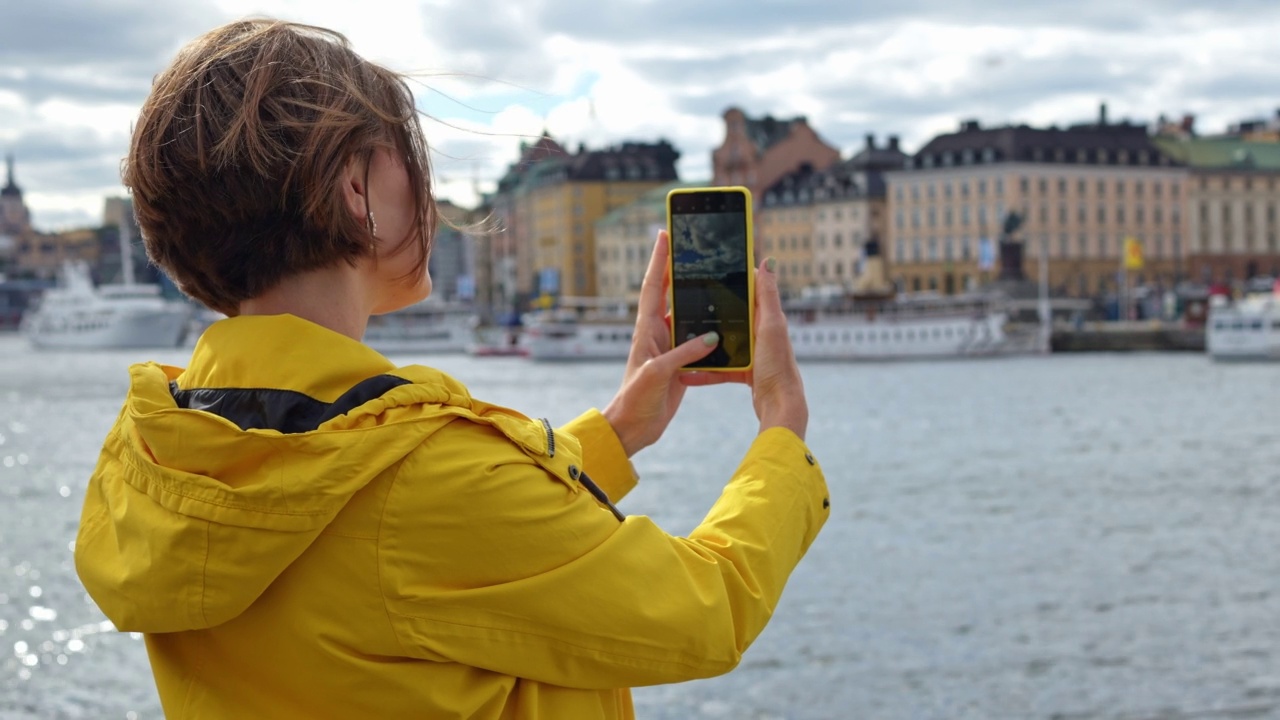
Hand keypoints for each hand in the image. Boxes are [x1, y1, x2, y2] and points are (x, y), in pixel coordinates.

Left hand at [602, 230, 718, 455]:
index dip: (658, 259)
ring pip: (684, 314)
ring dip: (695, 297)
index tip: (664, 233)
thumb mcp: (658, 374)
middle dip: (677, 268)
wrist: (631, 428)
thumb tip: (711, 338)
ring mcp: (667, 348)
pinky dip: (708, 329)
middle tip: (691, 246)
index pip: (652, 286)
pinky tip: (723, 322)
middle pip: (668, 293)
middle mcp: (656, 334)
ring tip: (712, 276)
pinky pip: (695, 339)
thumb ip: (683, 354)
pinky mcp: (679, 363)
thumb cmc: (635, 400)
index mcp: (646, 330)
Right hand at [681, 257, 807, 439]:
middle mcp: (762, 333)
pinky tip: (687, 375)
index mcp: (768, 318)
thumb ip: (767, 296)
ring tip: (682, 342)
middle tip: (687, 303)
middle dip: (711, 311)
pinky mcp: (746, 372)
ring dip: (704, 346)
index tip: (712, 270)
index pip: (751, 290)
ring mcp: (753, 353)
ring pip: (724, 344)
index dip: (734, 279)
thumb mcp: (770, 326)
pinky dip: (706, 372)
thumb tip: (768, 260)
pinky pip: (721, 369)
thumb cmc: (777, 365)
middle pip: (733, 317)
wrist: (779, 405)